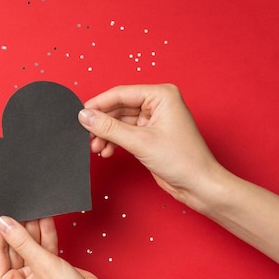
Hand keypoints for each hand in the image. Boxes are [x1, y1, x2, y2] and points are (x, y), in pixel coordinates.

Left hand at [0, 216, 184, 278]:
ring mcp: (32, 277)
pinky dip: (45, 235)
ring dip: (32, 228)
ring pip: (28, 246)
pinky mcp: (47, 271)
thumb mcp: (44, 265)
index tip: (1, 210)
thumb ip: (22, 241)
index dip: (0, 231)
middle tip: (19, 205)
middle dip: (18, 227)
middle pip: (12, 248)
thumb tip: (4, 222)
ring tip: (33, 206)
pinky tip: (45, 216)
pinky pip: (42, 249)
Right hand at [78, 84, 223, 210]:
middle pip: (118, 107)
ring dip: (106, 135)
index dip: (99, 104)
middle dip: (102, 123)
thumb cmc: (183, 160)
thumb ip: (109, 128)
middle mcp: (158, 103)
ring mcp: (154, 119)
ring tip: (96, 148)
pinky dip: (114, 141)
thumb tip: (85, 116)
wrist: (199, 185)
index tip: (80, 114)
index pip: (121, 94)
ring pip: (119, 122)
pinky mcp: (150, 135)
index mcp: (162, 95)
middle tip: (86, 135)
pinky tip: (107, 151)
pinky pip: (125, 133)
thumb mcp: (140, 142)